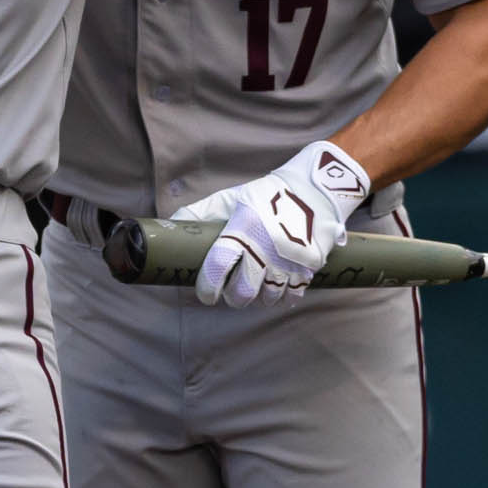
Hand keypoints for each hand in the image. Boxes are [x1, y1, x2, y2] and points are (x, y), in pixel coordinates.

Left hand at [172, 139, 370, 307]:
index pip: (218, 267)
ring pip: (267, 298)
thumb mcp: (232, 198)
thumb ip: (201, 213)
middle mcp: (266, 247)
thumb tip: (171, 226)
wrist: (316, 189)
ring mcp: (290, 260)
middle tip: (231, 292)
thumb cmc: (267, 195)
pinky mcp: (309, 267)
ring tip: (256, 284)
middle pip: (242, 293)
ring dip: (259, 297)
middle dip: (233, 298)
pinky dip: (282, 296)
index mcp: (243, 228)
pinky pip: (291, 296)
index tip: (206, 294)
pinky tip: (277, 285)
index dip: (207, 287)